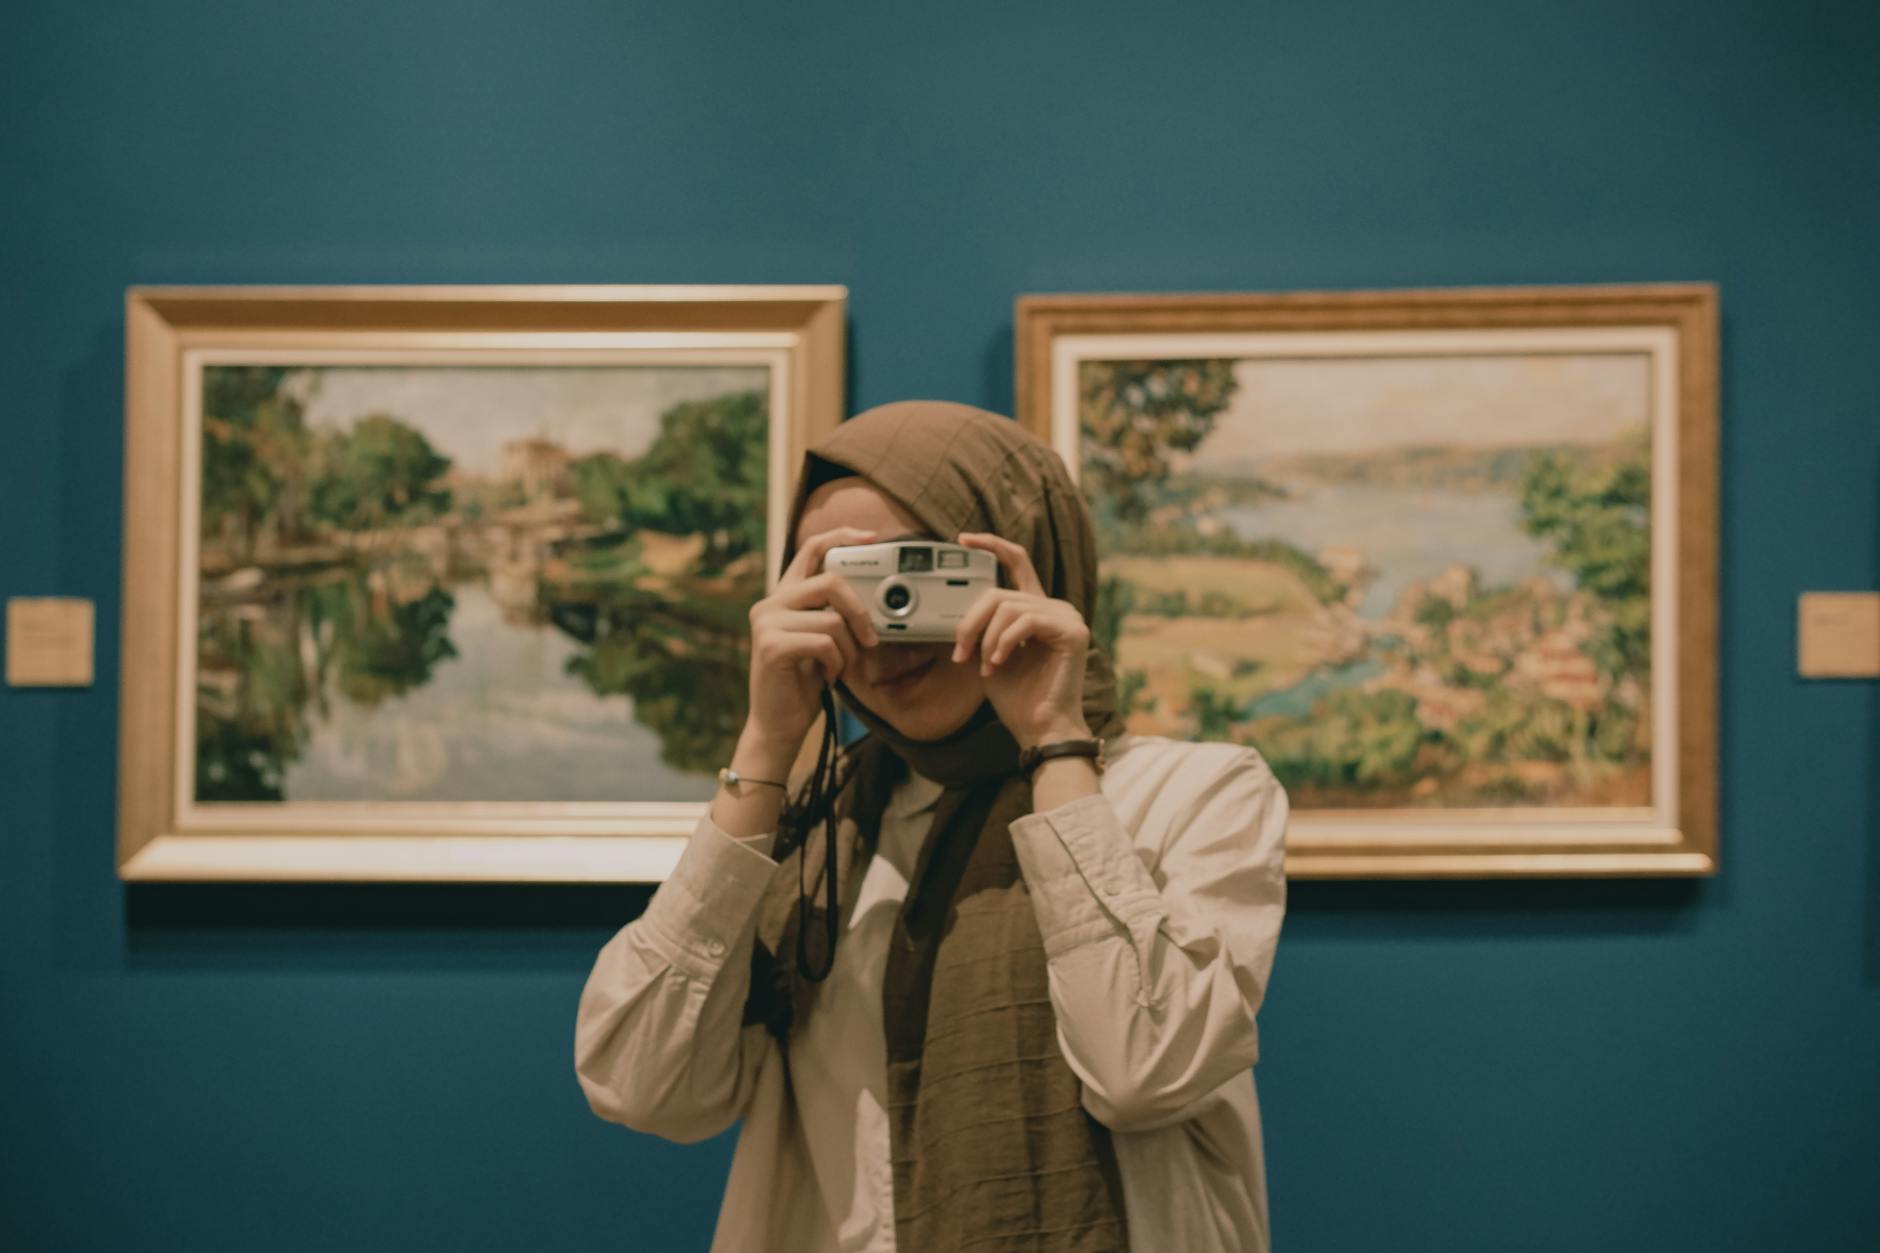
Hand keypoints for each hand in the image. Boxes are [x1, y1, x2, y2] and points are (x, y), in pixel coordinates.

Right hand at [743, 526, 880, 763]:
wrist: (778, 725)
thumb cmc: (803, 683)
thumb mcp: (822, 640)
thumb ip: (833, 614)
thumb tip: (871, 597)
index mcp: (784, 596)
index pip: (812, 550)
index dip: (842, 537)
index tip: (871, 538)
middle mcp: (770, 603)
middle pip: (830, 582)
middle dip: (860, 612)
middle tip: (870, 640)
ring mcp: (767, 623)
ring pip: (832, 619)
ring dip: (848, 650)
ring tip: (841, 668)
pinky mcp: (771, 646)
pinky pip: (823, 643)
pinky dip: (837, 663)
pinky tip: (829, 677)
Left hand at [951, 532, 1090, 749]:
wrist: (1039, 728)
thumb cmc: (1017, 698)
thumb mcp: (987, 654)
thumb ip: (980, 628)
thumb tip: (955, 613)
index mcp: (1035, 609)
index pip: (1016, 562)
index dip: (991, 545)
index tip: (962, 540)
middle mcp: (1053, 607)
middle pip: (1000, 591)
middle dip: (971, 621)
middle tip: (960, 651)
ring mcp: (1066, 616)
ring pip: (1008, 606)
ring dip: (987, 639)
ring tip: (986, 665)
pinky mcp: (1072, 631)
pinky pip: (1025, 620)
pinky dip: (1004, 642)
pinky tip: (999, 663)